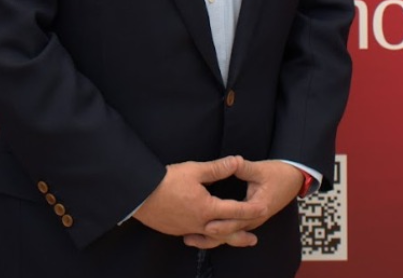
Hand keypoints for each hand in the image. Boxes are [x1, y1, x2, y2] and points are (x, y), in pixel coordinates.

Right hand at [132, 157, 266, 243]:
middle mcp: (199, 223)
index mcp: (207, 208)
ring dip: (224, 239)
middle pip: (226, 232)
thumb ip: (218, 168)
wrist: (139, 194)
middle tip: (254, 238)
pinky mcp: (176, 230)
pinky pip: (196, 236)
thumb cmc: (166, 181)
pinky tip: (206, 234)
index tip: (264, 209)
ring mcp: (186, 229)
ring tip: (233, 240)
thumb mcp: (195, 170)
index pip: (235, 210)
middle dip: (241, 234)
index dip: (251, 209)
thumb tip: (237, 161)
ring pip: (211, 237)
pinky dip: (205, 237)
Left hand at [182, 159, 302, 248]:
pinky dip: (219, 232)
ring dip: (212, 236)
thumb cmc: (278, 174)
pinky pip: (232, 229)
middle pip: (231, 231)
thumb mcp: (261, 169)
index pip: (238, 219)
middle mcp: (254, 219)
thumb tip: (232, 162)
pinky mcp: (248, 220)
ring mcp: (252, 221)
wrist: (293, 180)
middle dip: (212, 234)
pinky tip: (203, 232)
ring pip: (230, 234)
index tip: (207, 224)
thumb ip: (244, 168)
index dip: (222, 222)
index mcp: (258, 207)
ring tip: (191, 238)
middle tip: (191, 236)